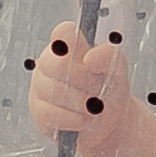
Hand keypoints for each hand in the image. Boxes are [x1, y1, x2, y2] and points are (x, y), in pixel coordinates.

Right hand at [26, 27, 130, 156]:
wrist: (111, 124)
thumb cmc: (110, 91)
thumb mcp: (117, 71)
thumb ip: (108, 56)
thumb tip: (89, 58)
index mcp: (68, 46)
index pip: (63, 32)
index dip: (74, 44)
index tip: (89, 61)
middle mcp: (49, 62)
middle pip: (57, 64)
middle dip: (84, 81)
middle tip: (97, 89)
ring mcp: (40, 86)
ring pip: (54, 91)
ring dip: (82, 104)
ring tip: (93, 108)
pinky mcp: (38, 111)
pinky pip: (50, 114)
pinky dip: (73, 120)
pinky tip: (82, 120)